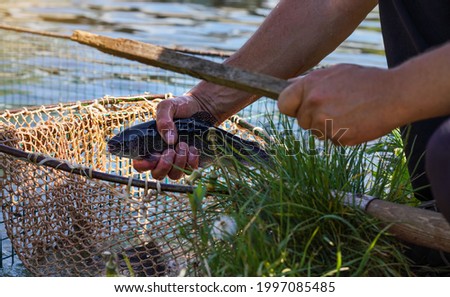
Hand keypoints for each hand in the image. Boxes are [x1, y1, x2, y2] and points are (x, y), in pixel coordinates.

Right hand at [132, 95, 202, 179]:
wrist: (202, 107)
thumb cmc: (180, 107)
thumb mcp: (168, 106)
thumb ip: (163, 120)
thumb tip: (169, 140)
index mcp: (151, 146)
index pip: (140, 164)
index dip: (144, 165)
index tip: (154, 156)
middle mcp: (162, 157)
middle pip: (157, 175)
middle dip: (164, 166)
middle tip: (171, 150)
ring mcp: (177, 161)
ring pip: (174, 175)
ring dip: (178, 163)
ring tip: (184, 144)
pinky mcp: (191, 162)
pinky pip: (189, 171)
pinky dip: (191, 162)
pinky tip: (193, 149)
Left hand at [278, 64, 401, 145]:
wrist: (395, 94)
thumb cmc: (365, 81)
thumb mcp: (335, 72)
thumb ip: (310, 81)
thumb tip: (287, 85)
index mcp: (310, 85)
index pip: (283, 104)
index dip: (291, 107)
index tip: (298, 109)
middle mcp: (313, 104)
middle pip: (301, 121)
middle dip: (313, 118)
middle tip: (336, 107)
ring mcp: (325, 122)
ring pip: (316, 132)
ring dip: (328, 127)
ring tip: (349, 113)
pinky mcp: (338, 137)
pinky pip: (332, 140)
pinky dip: (341, 135)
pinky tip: (356, 122)